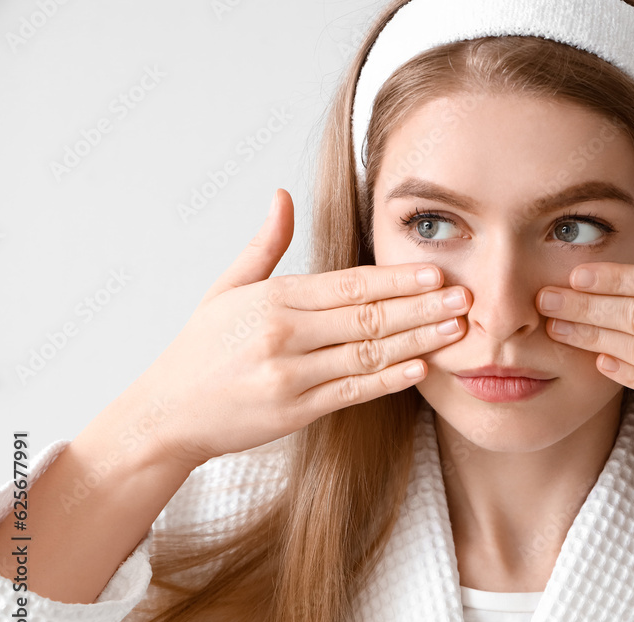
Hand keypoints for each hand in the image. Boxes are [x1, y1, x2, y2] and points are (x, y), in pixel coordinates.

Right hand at [127, 189, 470, 468]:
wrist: (168, 413)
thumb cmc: (202, 348)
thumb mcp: (226, 288)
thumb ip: (264, 245)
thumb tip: (282, 195)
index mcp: (273, 299)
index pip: (348, 284)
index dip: (397, 278)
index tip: (436, 271)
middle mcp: (284, 335)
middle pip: (368, 316)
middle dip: (422, 306)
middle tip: (465, 297)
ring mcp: (290, 376)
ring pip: (367, 353)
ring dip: (418, 341)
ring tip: (456, 330)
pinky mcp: (295, 412)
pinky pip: (352, 392)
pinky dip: (388, 380)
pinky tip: (420, 368)